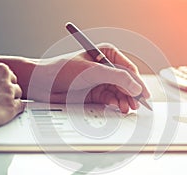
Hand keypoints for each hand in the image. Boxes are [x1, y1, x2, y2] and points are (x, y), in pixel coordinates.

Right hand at [0, 52, 23, 130]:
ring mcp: (9, 88)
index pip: (0, 68)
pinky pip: (21, 106)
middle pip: (12, 78)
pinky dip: (15, 109)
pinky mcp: (12, 105)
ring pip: (17, 92)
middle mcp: (2, 71)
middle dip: (6, 87)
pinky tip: (7, 112)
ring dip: (11, 98)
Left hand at [27, 43, 150, 112]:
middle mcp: (106, 67)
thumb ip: (117, 77)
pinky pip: (111, 99)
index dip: (137, 82)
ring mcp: (101, 81)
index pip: (128, 69)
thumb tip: (137, 87)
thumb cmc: (62, 70)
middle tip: (135, 105)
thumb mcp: (92, 71)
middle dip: (131, 93)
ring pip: (120, 92)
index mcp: (107, 54)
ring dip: (124, 100)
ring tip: (126, 108)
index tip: (143, 94)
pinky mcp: (96, 93)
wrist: (42, 84)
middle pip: (126, 82)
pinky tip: (117, 107)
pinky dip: (116, 104)